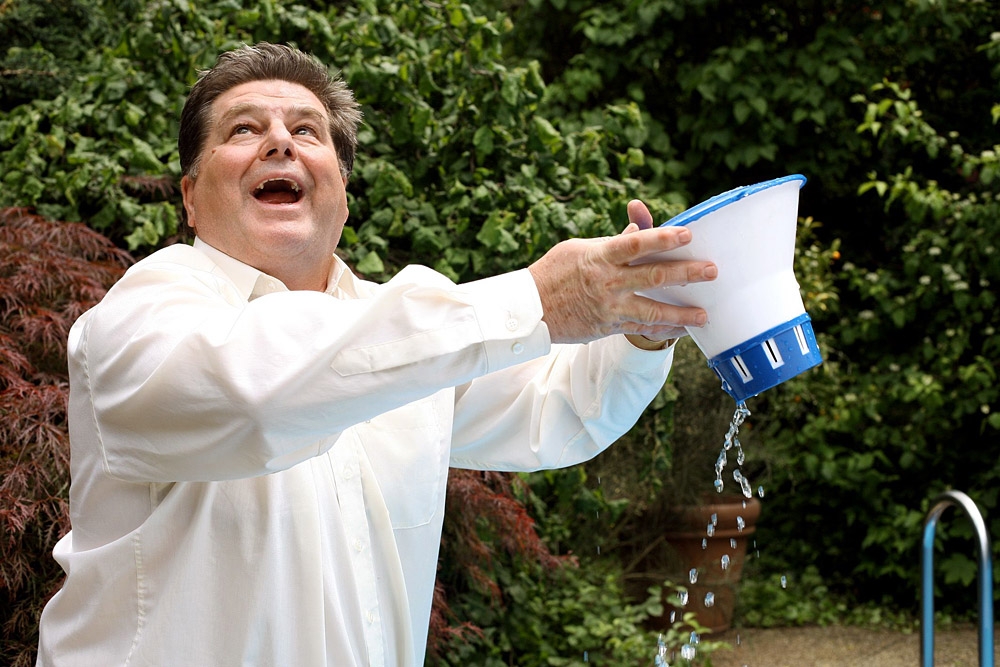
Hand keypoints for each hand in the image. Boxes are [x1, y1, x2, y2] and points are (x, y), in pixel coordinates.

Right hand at [527, 200, 716, 343]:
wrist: (531, 309)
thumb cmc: (555, 271)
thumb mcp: (580, 248)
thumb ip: (614, 242)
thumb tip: (640, 228)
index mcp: (599, 256)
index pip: (635, 244)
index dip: (662, 238)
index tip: (687, 234)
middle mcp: (607, 283)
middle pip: (653, 276)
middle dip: (685, 273)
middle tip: (712, 270)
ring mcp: (609, 307)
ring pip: (651, 310)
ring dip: (680, 313)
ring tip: (704, 314)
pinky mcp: (608, 326)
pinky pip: (640, 329)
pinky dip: (663, 329)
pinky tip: (682, 329)